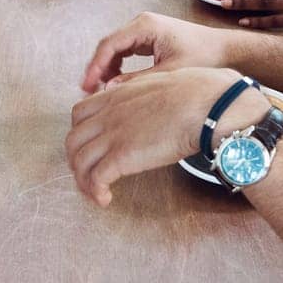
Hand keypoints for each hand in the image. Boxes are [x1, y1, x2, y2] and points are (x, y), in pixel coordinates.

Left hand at [66, 67, 267, 205]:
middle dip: (77, 159)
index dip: (82, 132)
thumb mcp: (163, 82)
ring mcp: (113, 135)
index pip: (80, 113)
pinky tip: (106, 200)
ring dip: (83, 180)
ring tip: (97, 193)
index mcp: (118, 94)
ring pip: (79, 161)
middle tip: (90, 174)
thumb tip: (158, 99)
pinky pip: (95, 178)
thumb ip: (148, 92)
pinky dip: (95, 191)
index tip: (93, 146)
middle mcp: (109, 114)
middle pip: (73, 139)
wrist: (209, 105)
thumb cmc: (200, 92)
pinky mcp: (122, 157)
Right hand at [80, 11, 234, 92]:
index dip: (96, 66)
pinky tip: (116, 83)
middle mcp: (142, 24)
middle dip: (98, 68)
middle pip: (109, 45)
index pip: (110, 44)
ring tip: (100, 90)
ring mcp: (144, 30)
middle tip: (89, 91)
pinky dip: (118, 66)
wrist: (225, 50)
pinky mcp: (148, 38)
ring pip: (115, 49)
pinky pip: (125, 51)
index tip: (87, 85)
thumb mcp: (169, 72)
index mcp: (145, 26)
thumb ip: (138, 81)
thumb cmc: (204, 57)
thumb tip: (109, 89)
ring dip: (107, 68)